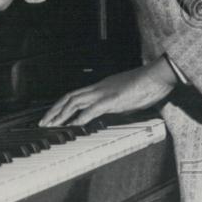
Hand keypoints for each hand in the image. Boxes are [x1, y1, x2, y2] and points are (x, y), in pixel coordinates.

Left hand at [39, 56, 177, 126]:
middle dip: (54, 110)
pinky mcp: (112, 99)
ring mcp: (105, 92)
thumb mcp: (129, 97)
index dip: (61, 105)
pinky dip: (80, 118)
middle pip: (69, 97)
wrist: (159, 75)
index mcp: (103, 87)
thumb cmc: (149, 85)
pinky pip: (92, 109)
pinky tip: (73, 126)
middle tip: (42, 122)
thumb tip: (114, 113)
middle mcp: (99, 88)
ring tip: (51, 125)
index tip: (53, 116)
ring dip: (61, 114)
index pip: (76, 95)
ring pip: (75, 101)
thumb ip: (118, 105)